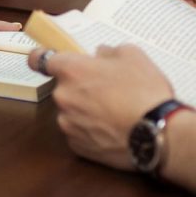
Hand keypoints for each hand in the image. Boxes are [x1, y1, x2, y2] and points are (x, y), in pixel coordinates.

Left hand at [28, 44, 172, 169]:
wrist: (158, 134)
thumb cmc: (144, 92)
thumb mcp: (133, 57)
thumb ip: (110, 51)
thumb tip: (100, 54)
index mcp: (71, 70)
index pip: (39, 60)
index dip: (40, 59)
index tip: (44, 61)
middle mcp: (62, 95)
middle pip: (64, 88)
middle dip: (80, 89)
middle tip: (107, 93)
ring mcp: (67, 122)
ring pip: (72, 112)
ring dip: (86, 111)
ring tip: (114, 115)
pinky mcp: (76, 145)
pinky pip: (79, 133)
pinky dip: (91, 132)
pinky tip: (112, 131)